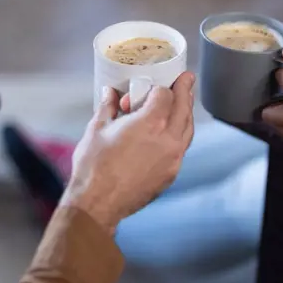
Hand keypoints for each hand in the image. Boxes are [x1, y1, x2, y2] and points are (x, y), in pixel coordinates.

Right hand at [63, 72, 194, 233]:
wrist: (98, 203)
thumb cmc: (94, 166)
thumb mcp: (96, 129)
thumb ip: (108, 106)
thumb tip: (109, 93)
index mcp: (150, 123)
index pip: (166, 95)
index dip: (159, 88)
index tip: (152, 86)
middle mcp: (167, 139)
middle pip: (184, 108)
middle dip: (185, 92)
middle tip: (187, 80)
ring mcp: (172, 159)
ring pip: (188, 129)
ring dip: (186, 113)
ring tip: (183, 103)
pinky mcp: (171, 174)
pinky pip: (181, 148)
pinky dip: (180, 135)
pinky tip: (172, 132)